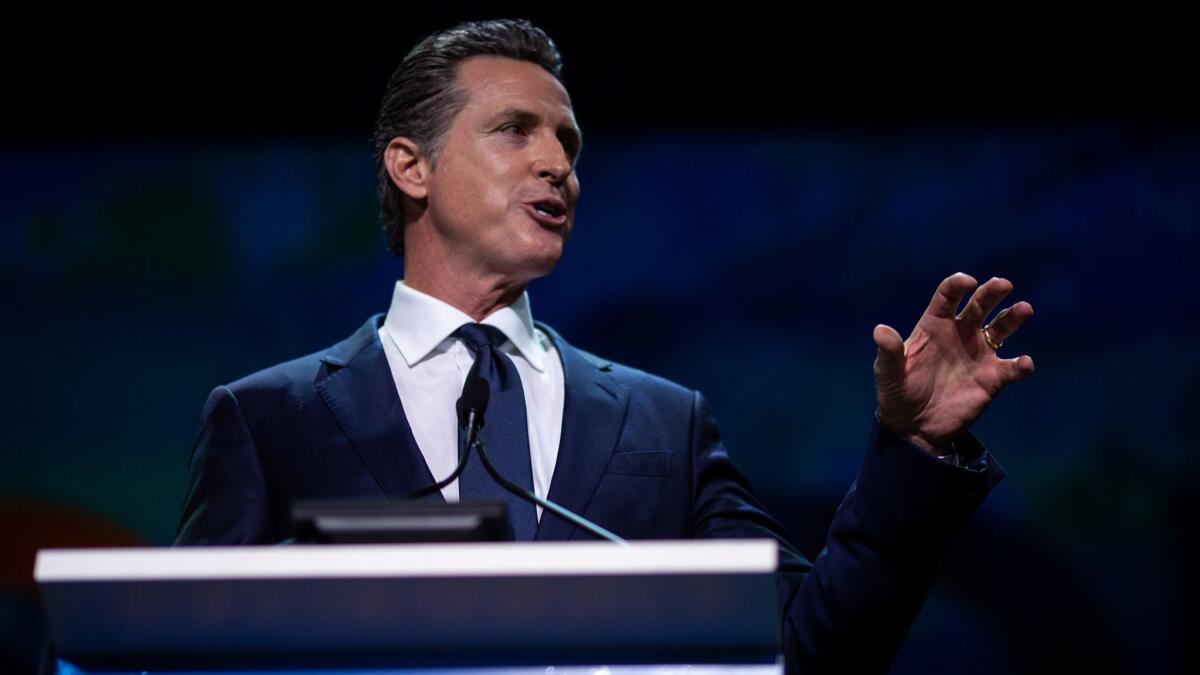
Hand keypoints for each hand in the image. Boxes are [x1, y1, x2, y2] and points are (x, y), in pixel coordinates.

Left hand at [873, 273, 1034, 453]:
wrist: (914, 426)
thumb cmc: (898, 392)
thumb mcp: (887, 373)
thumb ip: (889, 351)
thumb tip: (880, 330)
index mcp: (934, 325)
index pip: (947, 296)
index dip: (957, 285)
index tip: (967, 282)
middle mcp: (960, 333)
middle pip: (980, 305)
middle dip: (991, 292)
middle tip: (1003, 284)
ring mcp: (979, 354)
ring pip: (1001, 328)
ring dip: (1014, 317)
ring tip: (1024, 309)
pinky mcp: (992, 378)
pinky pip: (1012, 368)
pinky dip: (1021, 365)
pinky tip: (1024, 364)